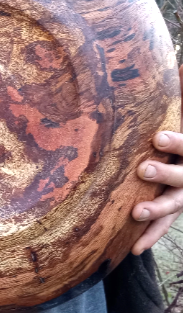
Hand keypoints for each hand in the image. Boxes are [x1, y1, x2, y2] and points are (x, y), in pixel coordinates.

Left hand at [131, 65, 182, 254]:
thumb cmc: (181, 131)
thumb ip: (182, 94)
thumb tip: (179, 63)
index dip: (177, 142)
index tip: (157, 138)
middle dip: (165, 174)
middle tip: (143, 169)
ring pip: (175, 205)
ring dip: (157, 211)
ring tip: (136, 213)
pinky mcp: (175, 208)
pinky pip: (165, 225)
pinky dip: (151, 235)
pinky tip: (134, 248)